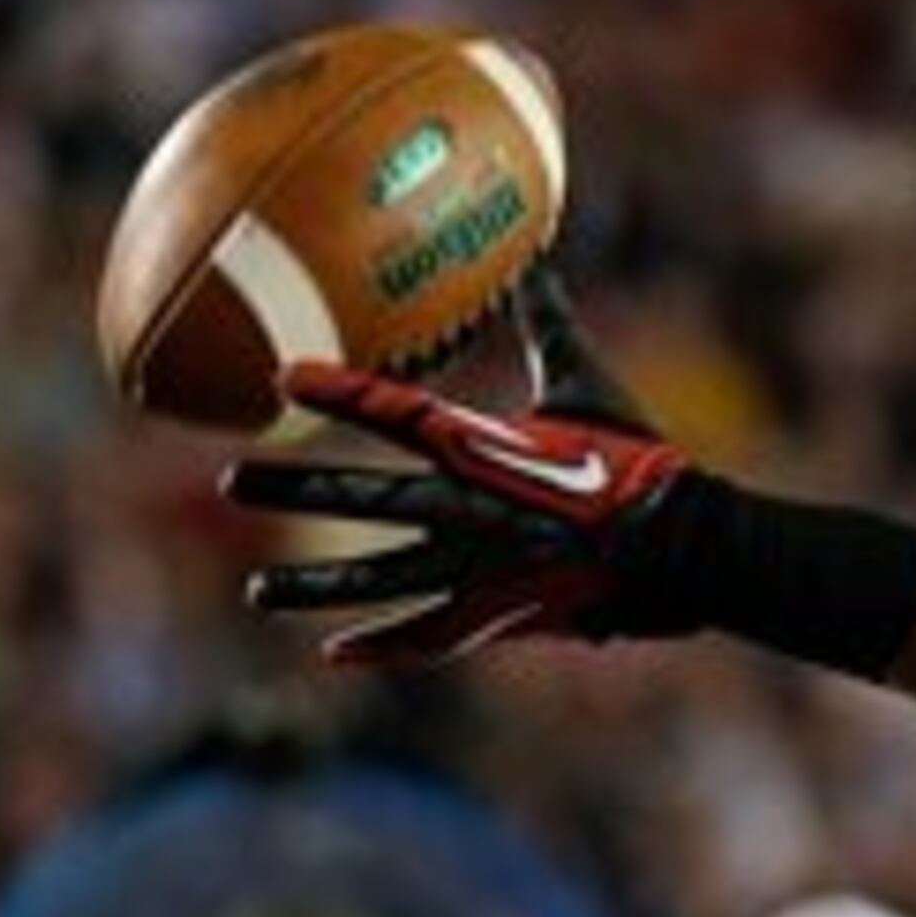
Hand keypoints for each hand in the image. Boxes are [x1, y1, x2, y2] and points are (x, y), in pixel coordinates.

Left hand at [222, 269, 698, 664]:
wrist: (683, 545)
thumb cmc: (639, 458)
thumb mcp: (587, 384)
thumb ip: (546, 325)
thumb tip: (532, 261)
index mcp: (483, 447)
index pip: (393, 411)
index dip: (337, 392)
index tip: (283, 379)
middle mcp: (466, 509)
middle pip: (362, 496)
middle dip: (294, 489)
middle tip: (233, 483)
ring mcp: (478, 568)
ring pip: (379, 580)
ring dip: (315, 586)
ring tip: (258, 592)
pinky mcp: (500, 614)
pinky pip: (429, 637)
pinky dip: (383, 648)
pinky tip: (335, 655)